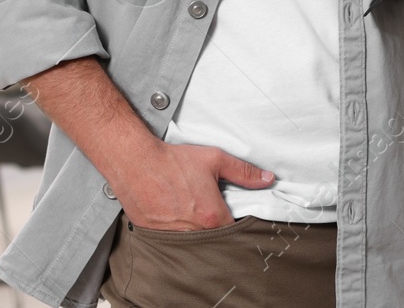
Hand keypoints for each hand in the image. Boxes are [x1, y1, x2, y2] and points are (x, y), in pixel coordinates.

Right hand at [113, 141, 273, 230]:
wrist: (135, 162)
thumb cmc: (173, 161)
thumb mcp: (214, 159)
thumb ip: (244, 172)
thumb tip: (268, 179)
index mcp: (211, 216)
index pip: (234, 232)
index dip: (235, 223)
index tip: (232, 214)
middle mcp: (193, 232)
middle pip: (213, 240)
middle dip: (215, 230)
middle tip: (210, 213)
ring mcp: (172, 237)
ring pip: (193, 243)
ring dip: (196, 233)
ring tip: (191, 214)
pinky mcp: (155, 236)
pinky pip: (172, 242)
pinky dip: (176, 233)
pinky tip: (175, 217)